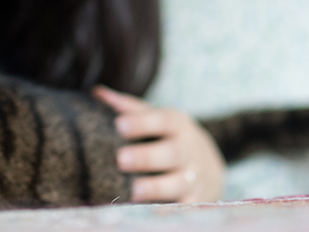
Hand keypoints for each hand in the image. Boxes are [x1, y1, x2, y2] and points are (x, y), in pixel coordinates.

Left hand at [93, 86, 223, 202]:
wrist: (211, 167)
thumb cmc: (170, 138)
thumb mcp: (157, 118)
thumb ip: (129, 108)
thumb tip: (97, 93)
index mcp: (179, 125)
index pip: (163, 121)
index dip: (141, 123)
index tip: (118, 125)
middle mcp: (190, 150)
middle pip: (171, 153)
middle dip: (146, 157)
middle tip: (120, 159)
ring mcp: (194, 178)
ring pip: (178, 183)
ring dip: (156, 188)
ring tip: (133, 190)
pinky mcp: (195, 201)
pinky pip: (184, 208)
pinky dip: (169, 211)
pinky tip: (150, 214)